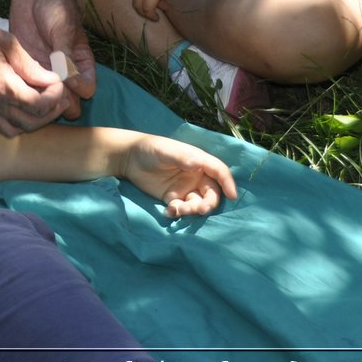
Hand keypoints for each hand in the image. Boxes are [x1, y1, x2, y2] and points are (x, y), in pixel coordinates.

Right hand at [0, 14, 67, 136]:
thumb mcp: (9, 43)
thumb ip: (31, 66)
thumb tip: (52, 80)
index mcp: (4, 87)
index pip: (39, 105)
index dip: (55, 97)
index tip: (59, 83)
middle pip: (30, 123)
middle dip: (51, 113)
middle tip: (60, 98)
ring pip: (13, 130)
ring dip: (32, 122)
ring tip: (42, 105)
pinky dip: (9, 122)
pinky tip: (15, 107)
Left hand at [8, 0, 96, 119]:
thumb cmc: (56, 7)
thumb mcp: (64, 29)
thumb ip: (66, 55)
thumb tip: (73, 82)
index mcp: (82, 63)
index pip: (87, 89)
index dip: (79, 91)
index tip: (67, 84)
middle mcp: (65, 72)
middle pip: (69, 100)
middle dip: (59, 102)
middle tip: (47, 95)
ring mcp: (45, 71)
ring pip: (47, 97)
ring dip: (40, 99)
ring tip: (31, 93)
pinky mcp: (27, 67)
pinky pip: (28, 86)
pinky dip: (24, 90)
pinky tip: (18, 87)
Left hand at [119, 134, 237, 217]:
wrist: (129, 159)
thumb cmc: (150, 148)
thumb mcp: (166, 150)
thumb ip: (183, 158)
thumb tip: (198, 164)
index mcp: (198, 161)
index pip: (218, 171)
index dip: (227, 182)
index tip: (232, 195)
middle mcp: (196, 176)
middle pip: (212, 192)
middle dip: (209, 203)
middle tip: (199, 209)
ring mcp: (185, 188)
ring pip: (198, 203)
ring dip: (193, 210)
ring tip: (178, 210)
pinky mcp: (173, 198)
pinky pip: (182, 209)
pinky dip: (178, 213)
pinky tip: (168, 212)